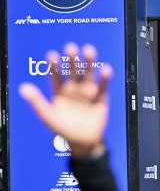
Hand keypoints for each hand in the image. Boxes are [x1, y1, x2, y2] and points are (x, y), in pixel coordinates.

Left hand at [19, 43, 110, 158]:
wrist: (82, 143)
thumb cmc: (62, 129)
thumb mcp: (47, 115)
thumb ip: (36, 101)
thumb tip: (23, 87)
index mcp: (59, 92)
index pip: (56, 75)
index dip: (54, 65)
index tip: (52, 54)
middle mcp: (73, 89)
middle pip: (73, 71)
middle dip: (72, 60)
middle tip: (70, 47)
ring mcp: (87, 94)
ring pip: (88, 75)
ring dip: (89, 63)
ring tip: (88, 50)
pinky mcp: (100, 99)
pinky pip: (103, 87)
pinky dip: (104, 79)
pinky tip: (105, 69)